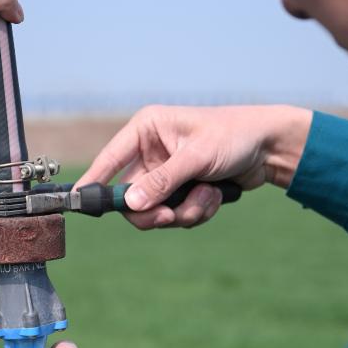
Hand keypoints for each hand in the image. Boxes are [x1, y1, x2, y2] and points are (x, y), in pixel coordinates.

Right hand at [74, 105, 312, 228]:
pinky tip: (215, 195)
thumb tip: (129, 204)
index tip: (77, 204)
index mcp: (146, 130)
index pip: (109, 160)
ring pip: (155, 211)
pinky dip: (196, 211)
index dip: (93, 183)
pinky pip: (176, 214)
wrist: (269, 146)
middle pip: (130, 197)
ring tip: (208, 197)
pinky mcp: (182, 190)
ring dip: (183, 212)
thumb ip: (162, 181)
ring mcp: (166, 173)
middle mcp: (151, 151)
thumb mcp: (197, 157)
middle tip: (170, 216)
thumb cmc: (234, 136)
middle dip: (154, 211)